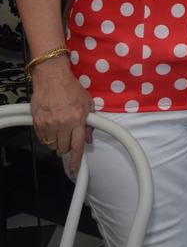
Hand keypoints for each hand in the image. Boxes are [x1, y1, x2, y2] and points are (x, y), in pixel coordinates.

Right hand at [30, 58, 92, 174]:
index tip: (76, 169)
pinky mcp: (37, 121)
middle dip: (67, 146)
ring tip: (60, 131)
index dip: (76, 160)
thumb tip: (88, 137)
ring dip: (57, 142)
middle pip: (64, 148)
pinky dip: (47, 136)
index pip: (78, 146)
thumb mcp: (88, 103)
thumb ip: (89, 122)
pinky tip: (51, 127)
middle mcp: (63, 123)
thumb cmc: (71, 88)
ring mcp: (49, 123)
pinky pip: (42, 137)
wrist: (52, 77)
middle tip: (69, 139)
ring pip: (52, 144)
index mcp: (78, 119)